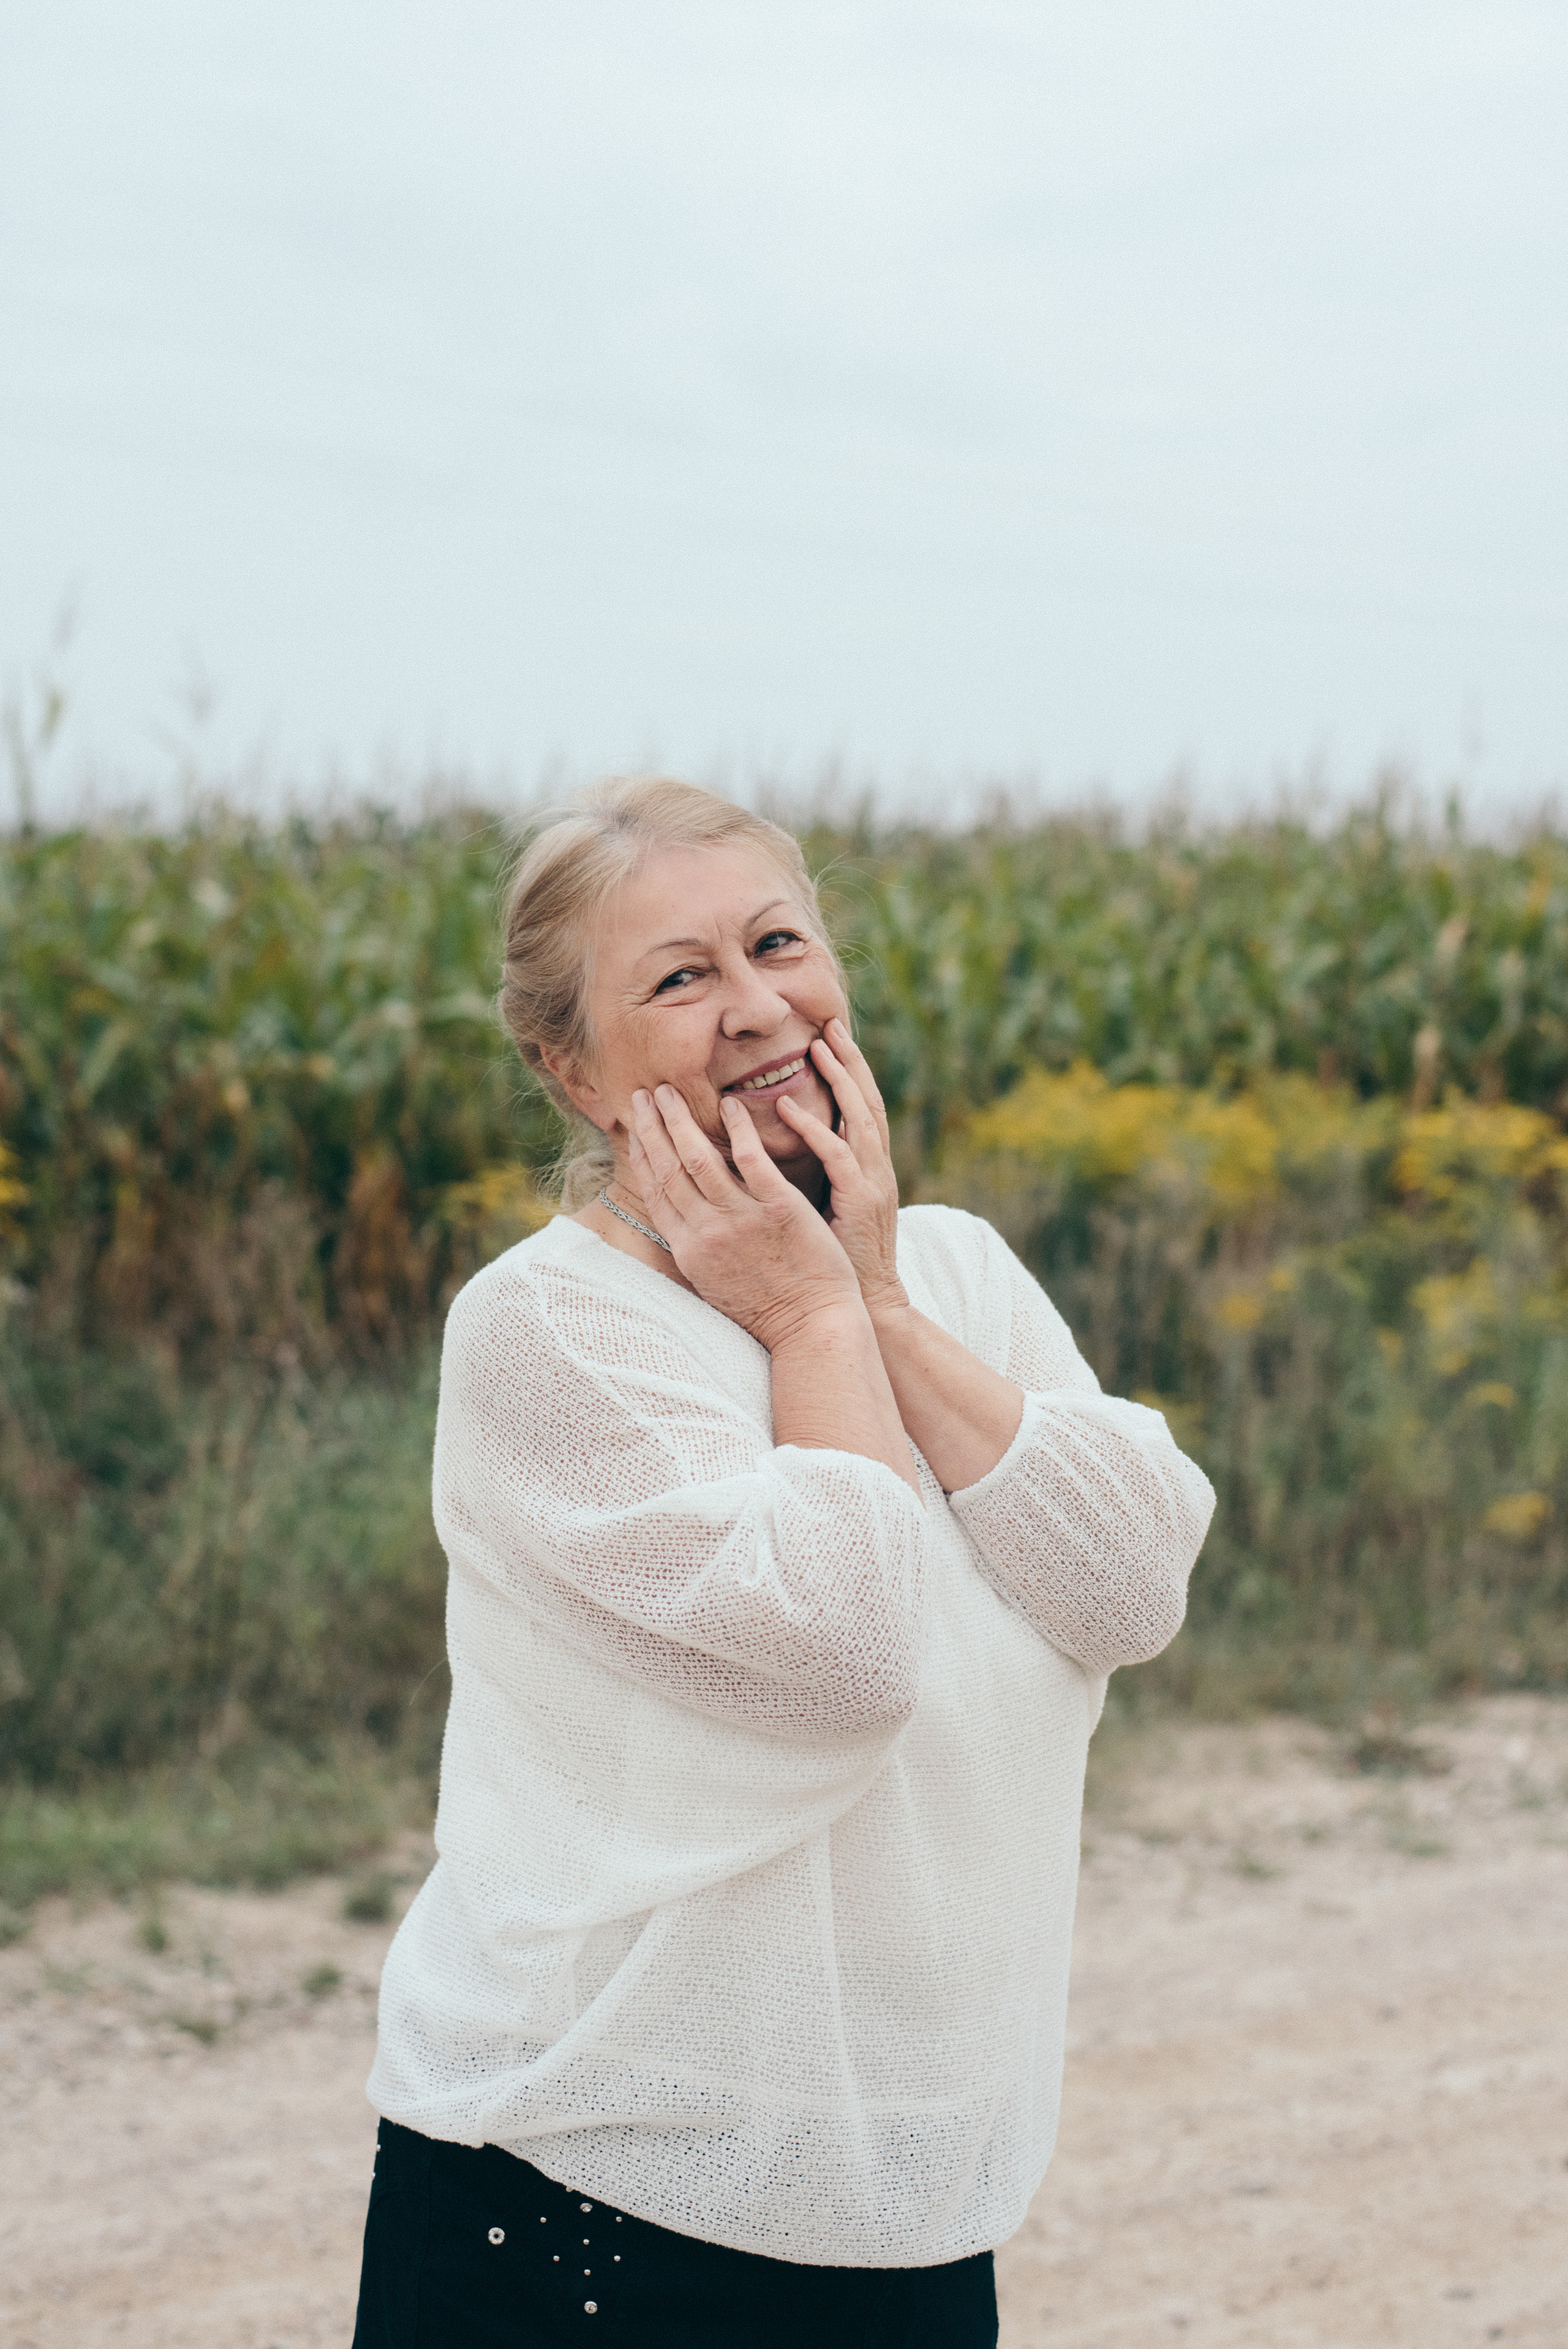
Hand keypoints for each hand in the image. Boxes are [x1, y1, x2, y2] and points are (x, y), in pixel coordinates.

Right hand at [626, 1082, 863, 1353]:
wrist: (811, 1329)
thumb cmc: (768, 1309)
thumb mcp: (715, 1284)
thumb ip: (696, 1249)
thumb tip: (680, 1222)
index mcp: (689, 1250)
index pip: (656, 1192)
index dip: (642, 1155)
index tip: (633, 1127)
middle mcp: (707, 1233)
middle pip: (668, 1168)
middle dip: (652, 1127)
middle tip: (645, 1094)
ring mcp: (741, 1220)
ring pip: (698, 1158)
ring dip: (681, 1120)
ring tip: (672, 1091)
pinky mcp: (779, 1209)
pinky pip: (751, 1159)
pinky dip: (738, 1129)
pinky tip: (730, 1104)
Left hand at [774, 1017, 909, 1321]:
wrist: (865, 1307)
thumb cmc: (834, 1262)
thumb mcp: (824, 1210)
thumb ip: (808, 1177)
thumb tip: (770, 1154)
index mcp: (868, 1170)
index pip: (859, 1108)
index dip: (847, 1072)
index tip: (828, 1037)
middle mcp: (876, 1169)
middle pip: (866, 1101)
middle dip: (851, 1060)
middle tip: (832, 1022)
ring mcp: (872, 1184)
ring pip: (860, 1118)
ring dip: (840, 1080)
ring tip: (819, 1047)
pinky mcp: (860, 1202)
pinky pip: (838, 1156)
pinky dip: (815, 1128)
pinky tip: (789, 1106)